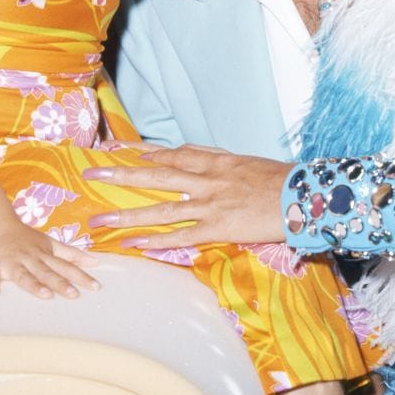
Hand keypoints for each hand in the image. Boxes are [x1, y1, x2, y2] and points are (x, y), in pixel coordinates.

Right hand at [0, 221, 99, 299]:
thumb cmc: (26, 238)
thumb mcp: (50, 243)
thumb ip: (71, 254)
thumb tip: (94, 262)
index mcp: (45, 254)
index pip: (66, 266)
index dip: (81, 276)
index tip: (96, 286)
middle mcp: (31, 258)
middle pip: (47, 272)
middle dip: (61, 283)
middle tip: (74, 295)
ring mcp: (12, 262)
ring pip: (24, 275)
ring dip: (34, 285)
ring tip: (45, 295)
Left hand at [83, 145, 290, 250]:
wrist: (304, 195)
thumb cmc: (278, 179)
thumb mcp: (245, 161)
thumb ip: (217, 159)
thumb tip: (194, 155)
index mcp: (214, 161)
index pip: (171, 154)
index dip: (141, 152)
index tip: (116, 151)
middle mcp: (207, 179)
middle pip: (155, 175)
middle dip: (119, 175)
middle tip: (90, 174)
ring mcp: (211, 203)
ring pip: (161, 208)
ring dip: (127, 214)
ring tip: (99, 221)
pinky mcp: (219, 227)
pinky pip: (182, 235)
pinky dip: (157, 240)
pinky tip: (134, 244)